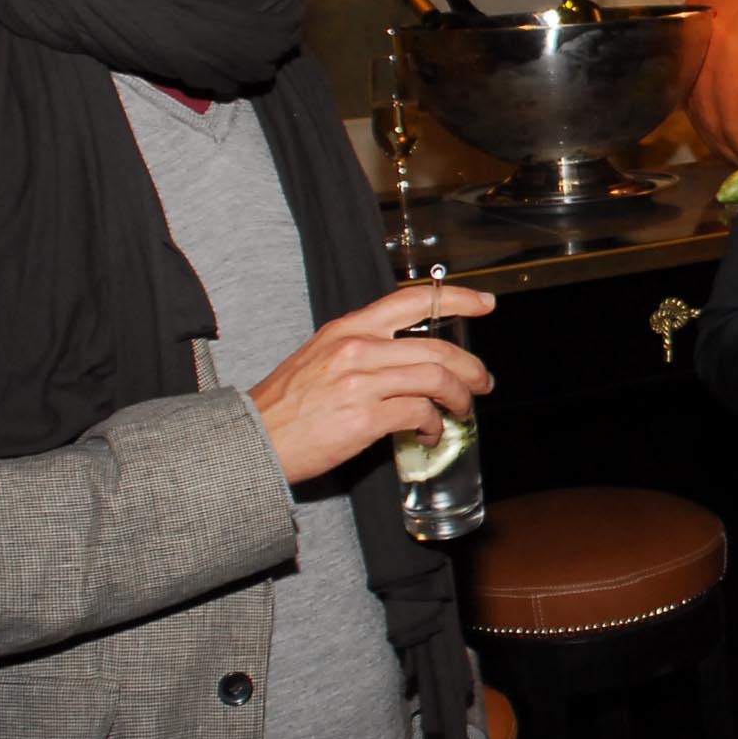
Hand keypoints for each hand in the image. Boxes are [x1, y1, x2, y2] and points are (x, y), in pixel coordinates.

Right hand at [247, 287, 495, 484]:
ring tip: (462, 411)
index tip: (485, 303)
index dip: (457, 299)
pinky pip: (419, 413)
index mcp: (348, 329)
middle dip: (469, 368)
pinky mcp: (364, 418)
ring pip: (435, 379)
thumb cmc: (288, 404)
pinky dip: (433, 425)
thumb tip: (410, 360)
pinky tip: (429, 434)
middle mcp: (357, 348)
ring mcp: (361, 383)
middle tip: (482, 383)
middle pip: (436, 348)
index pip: (413, 300)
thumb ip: (364, 350)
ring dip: (459, 398)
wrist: (252, 439)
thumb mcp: (321, 357)